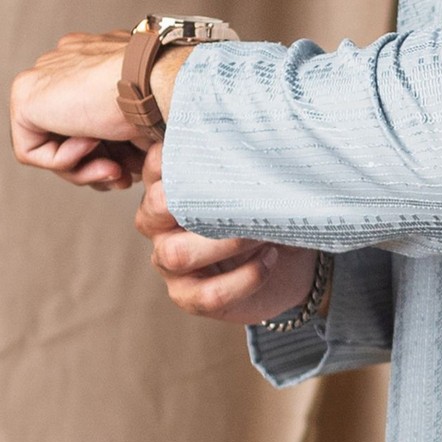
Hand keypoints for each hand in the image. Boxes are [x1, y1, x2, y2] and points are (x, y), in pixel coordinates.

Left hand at [9, 27, 155, 191]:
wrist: (155, 81)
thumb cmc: (164, 96)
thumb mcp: (145, 118)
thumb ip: (125, 132)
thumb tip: (122, 163)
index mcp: (93, 60)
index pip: (86, 117)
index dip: (109, 151)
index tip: (134, 167)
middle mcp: (65, 64)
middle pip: (68, 134)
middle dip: (96, 164)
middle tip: (122, 177)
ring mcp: (42, 77)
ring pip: (51, 146)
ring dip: (85, 169)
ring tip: (114, 169)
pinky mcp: (23, 97)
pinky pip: (32, 151)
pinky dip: (65, 161)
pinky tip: (90, 141)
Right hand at [137, 154, 317, 326]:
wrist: (287, 264)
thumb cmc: (262, 214)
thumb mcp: (254, 184)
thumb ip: (240, 165)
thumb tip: (252, 145)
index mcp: (168, 189)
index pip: (155, 166)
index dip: (178, 157)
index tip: (218, 153)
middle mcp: (159, 224)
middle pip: (154, 208)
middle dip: (198, 202)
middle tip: (245, 199)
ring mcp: (169, 263)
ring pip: (176, 254)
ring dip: (225, 243)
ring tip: (260, 234)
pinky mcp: (188, 296)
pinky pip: (208, 294)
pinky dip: (245, 278)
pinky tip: (268, 260)